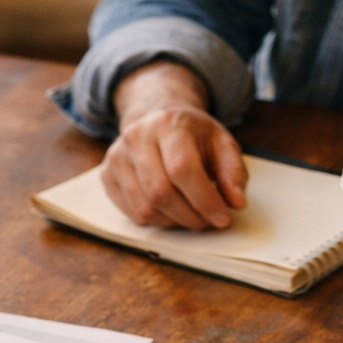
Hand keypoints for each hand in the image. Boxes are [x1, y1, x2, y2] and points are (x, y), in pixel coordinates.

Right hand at [102, 61, 247, 229]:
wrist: (157, 120)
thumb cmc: (192, 135)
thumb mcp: (221, 143)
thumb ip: (233, 171)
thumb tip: (236, 203)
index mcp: (169, 123)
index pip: (182, 169)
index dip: (204, 200)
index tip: (222, 218)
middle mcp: (137, 136)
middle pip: (161, 193)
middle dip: (190, 216)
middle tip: (207, 222)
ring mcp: (117, 156)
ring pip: (145, 208)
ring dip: (174, 222)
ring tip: (190, 215)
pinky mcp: (107, 175)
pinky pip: (132, 213)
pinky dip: (156, 221)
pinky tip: (170, 211)